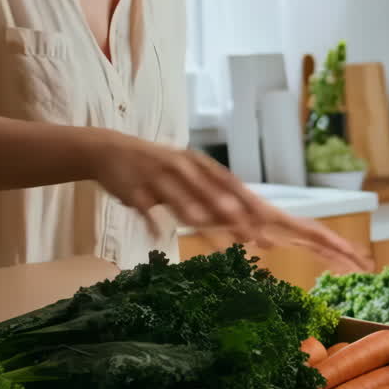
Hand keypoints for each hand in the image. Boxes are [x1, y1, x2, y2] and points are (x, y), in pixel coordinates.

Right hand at [94, 135, 371, 272]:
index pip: (238, 191)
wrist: (112, 150)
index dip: (256, 210)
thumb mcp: (195, 183)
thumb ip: (222, 207)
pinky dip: (151, 220)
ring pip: (181, 198)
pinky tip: (158, 234)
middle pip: (215, 195)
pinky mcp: (135, 189)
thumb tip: (262, 235)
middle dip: (234, 216)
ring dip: (195, 213)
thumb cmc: (162, 173)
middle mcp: (188, 170)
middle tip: (254, 238)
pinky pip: (144, 207)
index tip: (276, 229)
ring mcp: (161, 178)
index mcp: (206, 170)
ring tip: (209, 230)